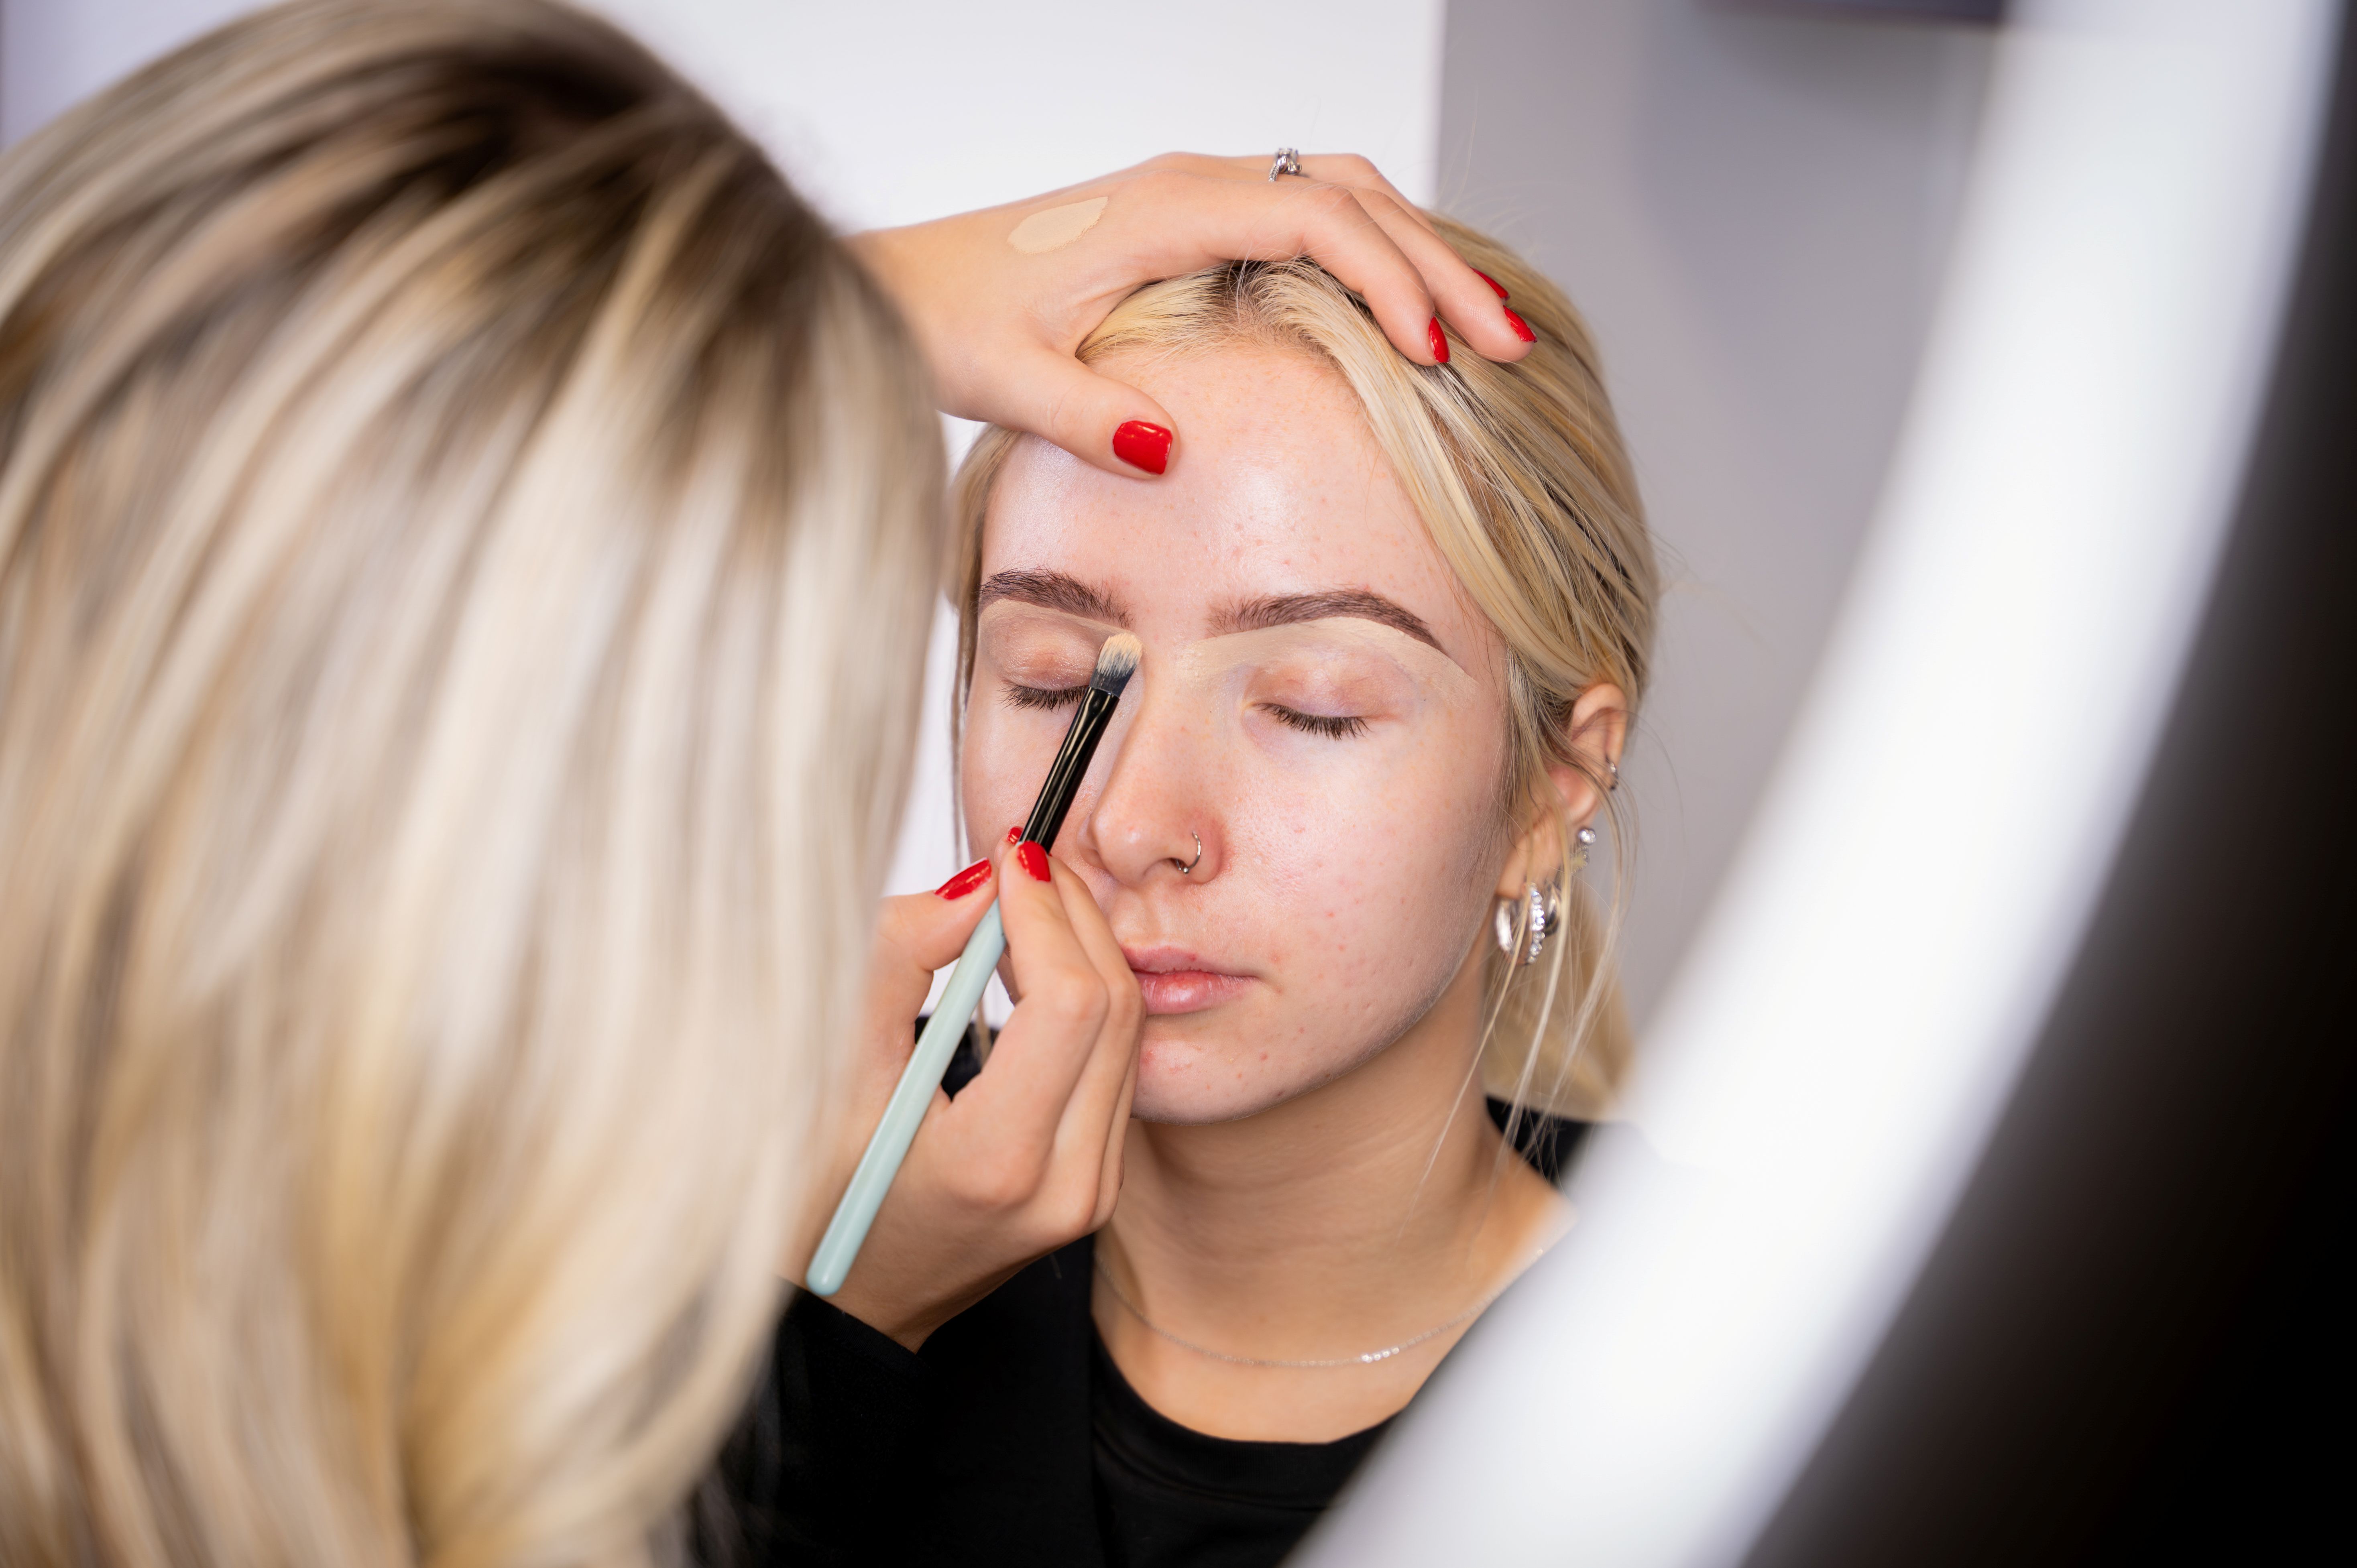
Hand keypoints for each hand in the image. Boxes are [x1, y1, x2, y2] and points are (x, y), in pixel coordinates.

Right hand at [803, 840, 1141, 1349]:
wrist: (845, 1300)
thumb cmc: (813, 1194)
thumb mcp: (831, 1068)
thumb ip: (899, 962)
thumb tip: (975, 888)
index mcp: (997, 1164)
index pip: (1069, 1003)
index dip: (1044, 910)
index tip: (1005, 853)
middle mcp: (1067, 1186)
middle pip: (1115, 1009)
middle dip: (1072, 913)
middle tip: (1020, 858)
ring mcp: (1092, 1193)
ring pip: (1128, 1035)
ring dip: (1084, 948)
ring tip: (1023, 898)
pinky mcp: (1096, 1185)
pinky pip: (1116, 1068)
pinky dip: (1086, 999)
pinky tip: (1034, 964)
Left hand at [847, 151, 1533, 477]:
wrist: (901, 287)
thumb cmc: (949, 322)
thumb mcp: (1005, 379)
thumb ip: (1085, 418)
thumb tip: (1169, 451)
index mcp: (1164, 208)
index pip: (1316, 220)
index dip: (1387, 279)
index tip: (1432, 353)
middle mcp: (1193, 182)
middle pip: (1355, 195)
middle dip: (1440, 266)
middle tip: (1509, 344)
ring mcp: (1200, 194)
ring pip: (1345, 196)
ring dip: (1420, 256)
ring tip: (1487, 330)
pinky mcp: (1197, 219)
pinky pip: (1312, 216)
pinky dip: (1375, 255)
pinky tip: (1410, 315)